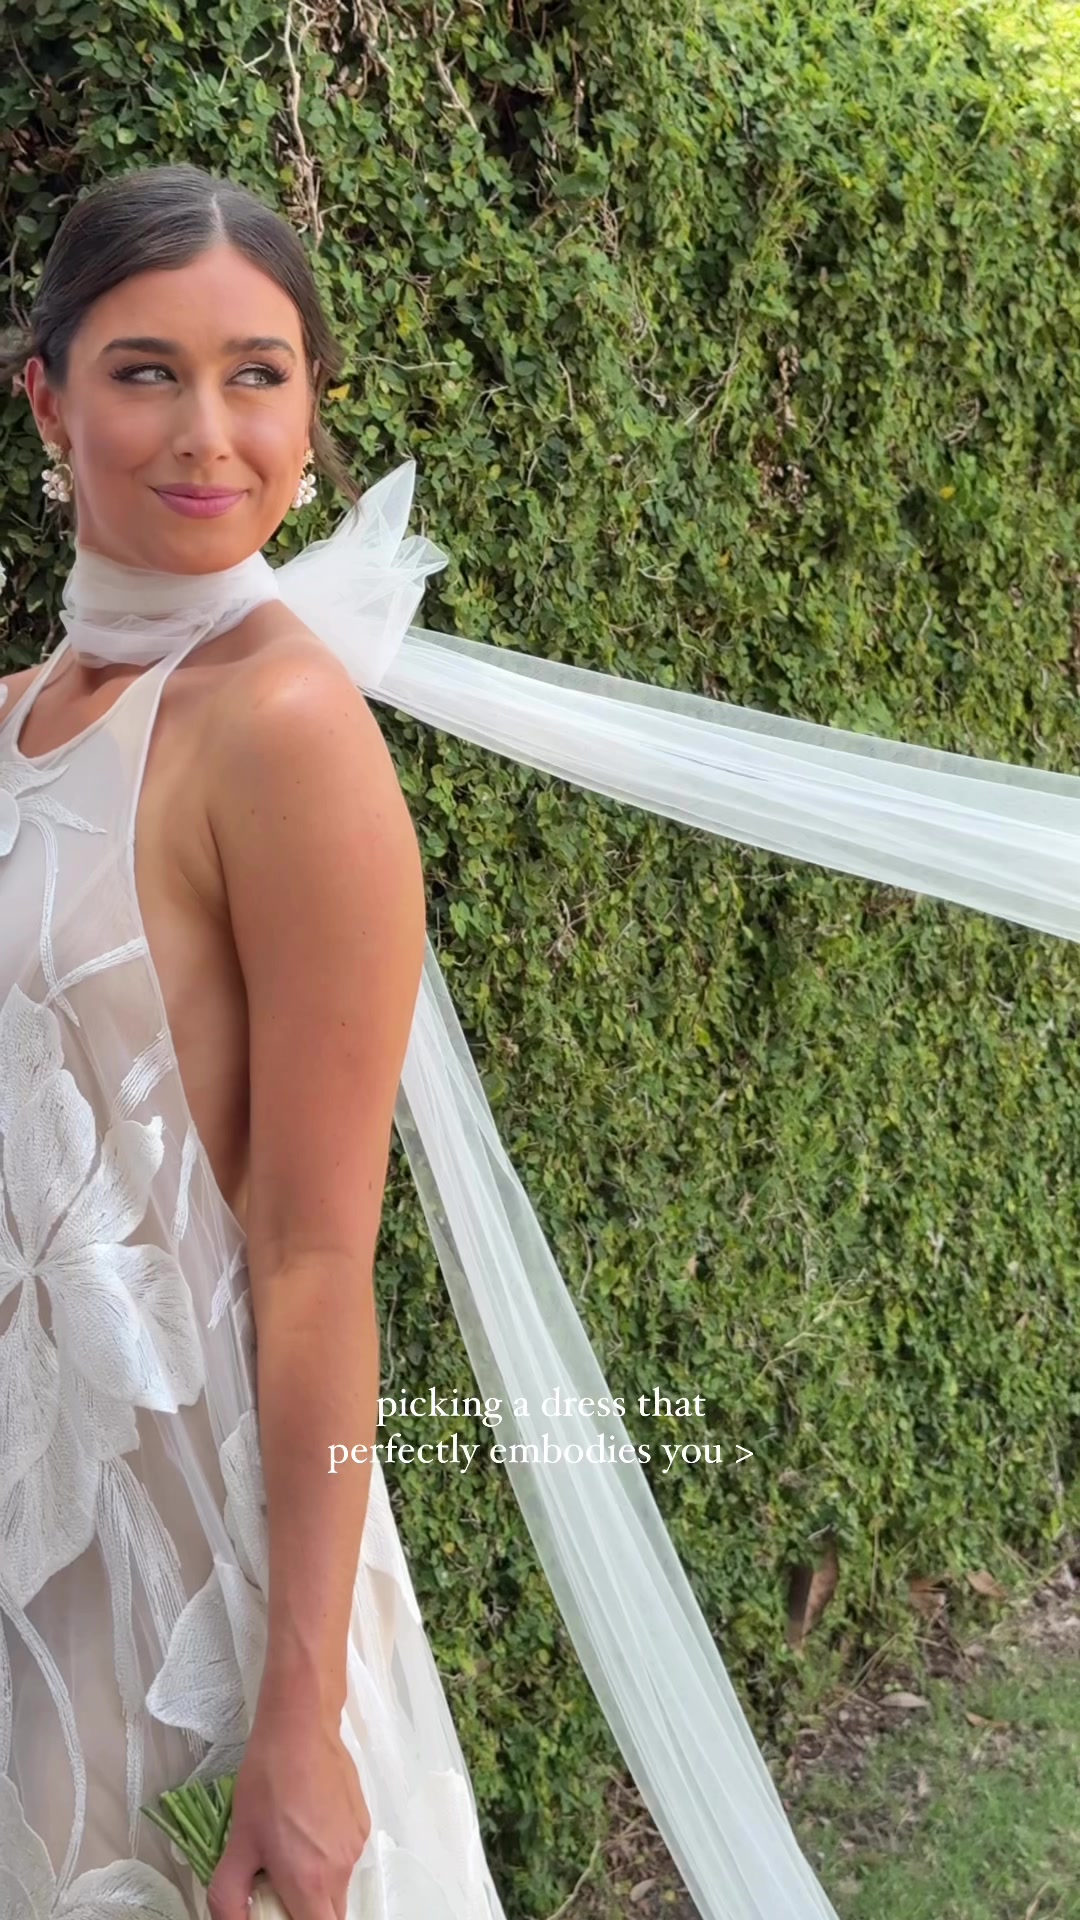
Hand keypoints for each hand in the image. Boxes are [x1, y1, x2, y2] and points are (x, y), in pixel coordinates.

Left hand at [206, 1699, 370, 1919]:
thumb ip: (230, 1897)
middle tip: (278, 1883)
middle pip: (330, 1914)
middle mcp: (341, 1869)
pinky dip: (328, 1853)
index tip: (279, 1911)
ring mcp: (356, 1844)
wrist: (301, 1728)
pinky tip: (307, 1821)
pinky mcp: (363, 1821)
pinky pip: (346, 1854)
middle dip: (305, 1909)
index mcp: (310, 1882)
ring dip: (317, 1880)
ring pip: (338, 1884)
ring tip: (289, 1843)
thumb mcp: (238, 1843)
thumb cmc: (266, 1784)